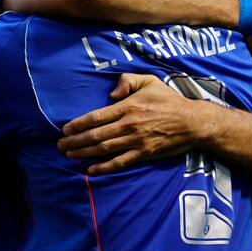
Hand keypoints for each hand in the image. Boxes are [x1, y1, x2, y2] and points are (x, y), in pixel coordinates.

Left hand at [57, 73, 197, 174]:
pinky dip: (104, 167)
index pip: (96, 116)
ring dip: (84, 152)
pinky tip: (91, 169)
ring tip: (69, 155)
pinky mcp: (143, 154)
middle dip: (75, 140)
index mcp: (128, 106)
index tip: (65, 129)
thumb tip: (111, 93)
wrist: (191, 122)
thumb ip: (127, 81)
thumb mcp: (149, 81)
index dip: (78, 123)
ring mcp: (135, 141)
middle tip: (60, 145)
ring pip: (104, 148)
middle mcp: (128, 124)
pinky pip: (120, 162)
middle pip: (95, 134)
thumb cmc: (169, 100)